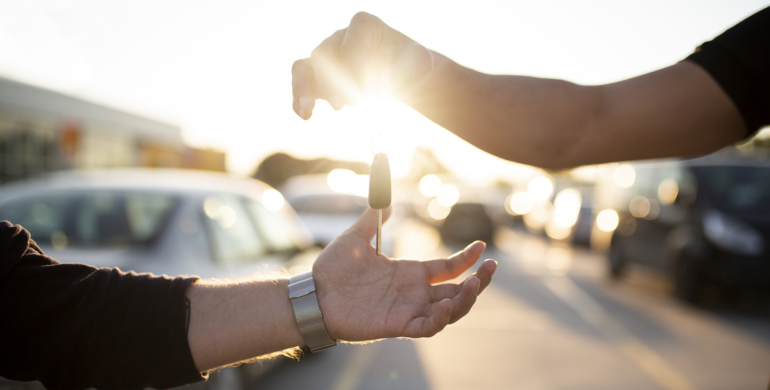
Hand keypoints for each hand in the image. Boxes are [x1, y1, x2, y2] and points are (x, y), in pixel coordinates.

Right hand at [292, 12, 434, 118]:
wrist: (402, 78)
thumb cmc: (412, 68)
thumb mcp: (421, 65)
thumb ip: (415, 65)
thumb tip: (406, 72)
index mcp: (365, 26)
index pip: (351, 40)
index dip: (356, 65)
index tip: (369, 91)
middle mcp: (341, 37)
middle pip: (325, 54)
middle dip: (334, 81)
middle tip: (350, 103)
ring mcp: (328, 56)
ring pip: (306, 67)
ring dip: (304, 89)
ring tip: (307, 110)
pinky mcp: (321, 77)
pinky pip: (302, 82)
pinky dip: (300, 98)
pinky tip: (304, 115)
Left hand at [313, 207, 496, 340]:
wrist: (313, 293)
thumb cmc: (332, 269)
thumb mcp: (356, 236)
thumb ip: (373, 217)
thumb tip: (386, 198)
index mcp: (409, 273)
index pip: (448, 268)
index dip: (467, 259)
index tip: (482, 246)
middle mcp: (414, 293)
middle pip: (458, 291)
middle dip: (479, 281)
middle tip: (492, 267)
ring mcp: (408, 310)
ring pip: (449, 311)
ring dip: (466, 300)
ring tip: (475, 284)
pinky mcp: (397, 325)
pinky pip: (427, 326)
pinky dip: (440, 318)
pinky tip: (445, 303)